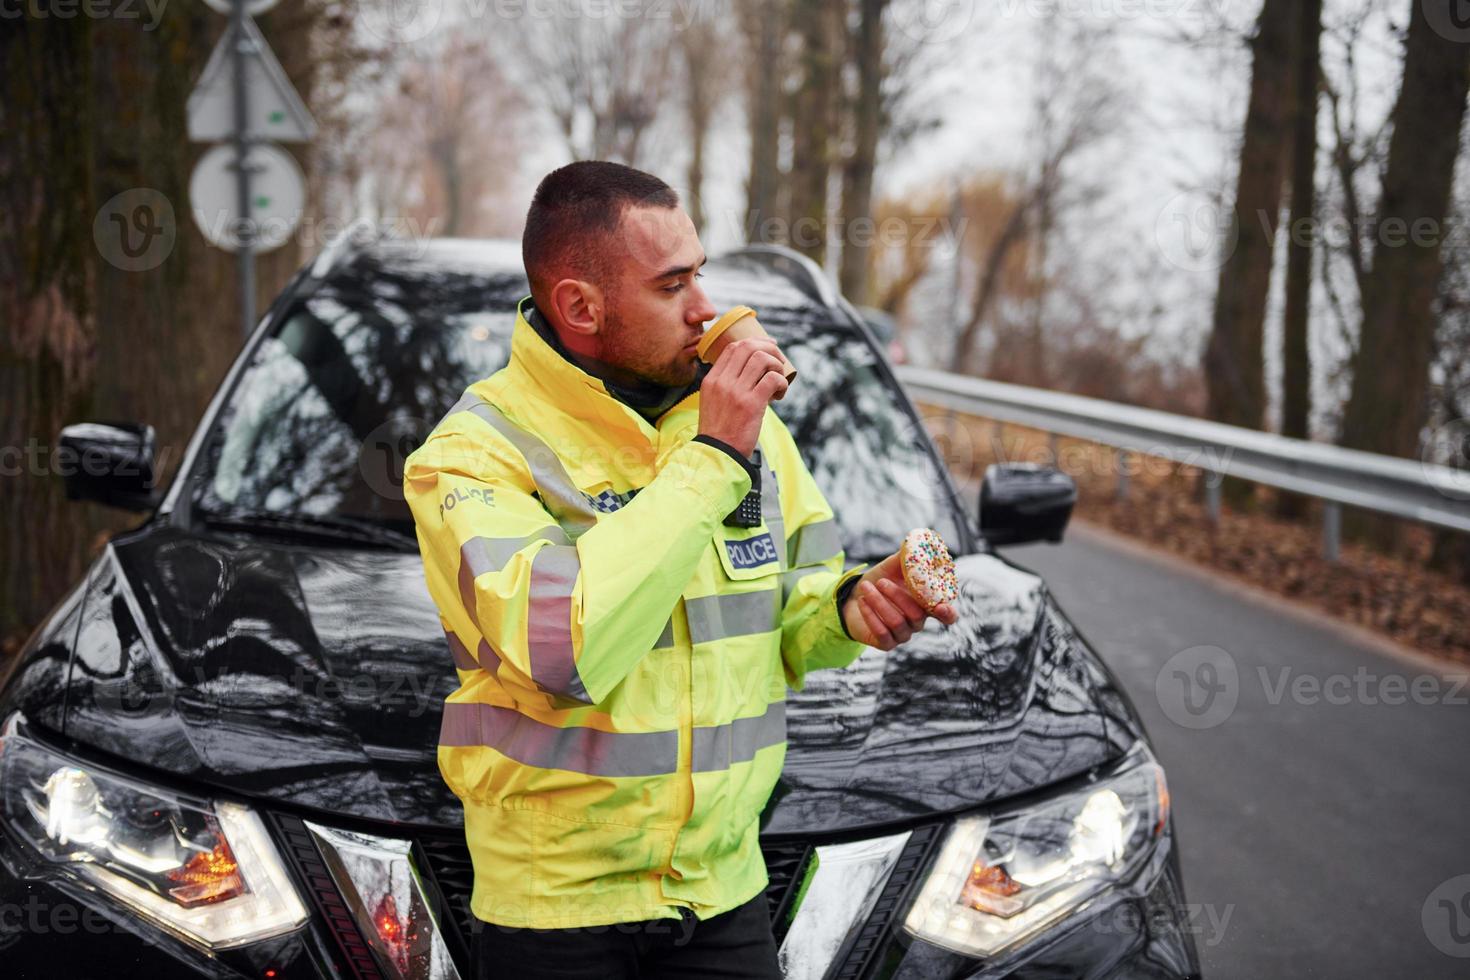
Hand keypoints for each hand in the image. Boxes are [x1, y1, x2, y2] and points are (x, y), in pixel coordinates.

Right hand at [697, 337, 789, 455]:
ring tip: (779, 383)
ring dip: (777, 367)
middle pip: (748, 347)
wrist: (717, 455)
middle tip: (779, 362)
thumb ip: (726, 387)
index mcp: (712, 380)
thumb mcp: (713, 403)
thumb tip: (753, 374)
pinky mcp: (751, 404)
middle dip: (770, 349)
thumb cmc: (720, 432)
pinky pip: (773, 379)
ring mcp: (736, 392)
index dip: (755, 342)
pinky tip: (780, 395)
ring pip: (762, 359)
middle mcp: (723, 382)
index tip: (769, 347)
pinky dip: (782, 383)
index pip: (733, 348)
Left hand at [840, 551, 957, 649]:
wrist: (853, 598)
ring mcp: (903, 635)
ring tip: (866, 587)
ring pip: (897, 623)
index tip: (942, 607)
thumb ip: (905, 558)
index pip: (947, 615)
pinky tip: (863, 601)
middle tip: (881, 582)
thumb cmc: (878, 582)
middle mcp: (917, 623)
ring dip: (880, 603)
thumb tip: (914, 543)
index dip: (947, 613)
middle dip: (898, 597)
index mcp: (925, 605)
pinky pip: (882, 633)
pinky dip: (871, 615)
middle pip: (917, 615)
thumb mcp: (891, 568)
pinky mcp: (886, 643)